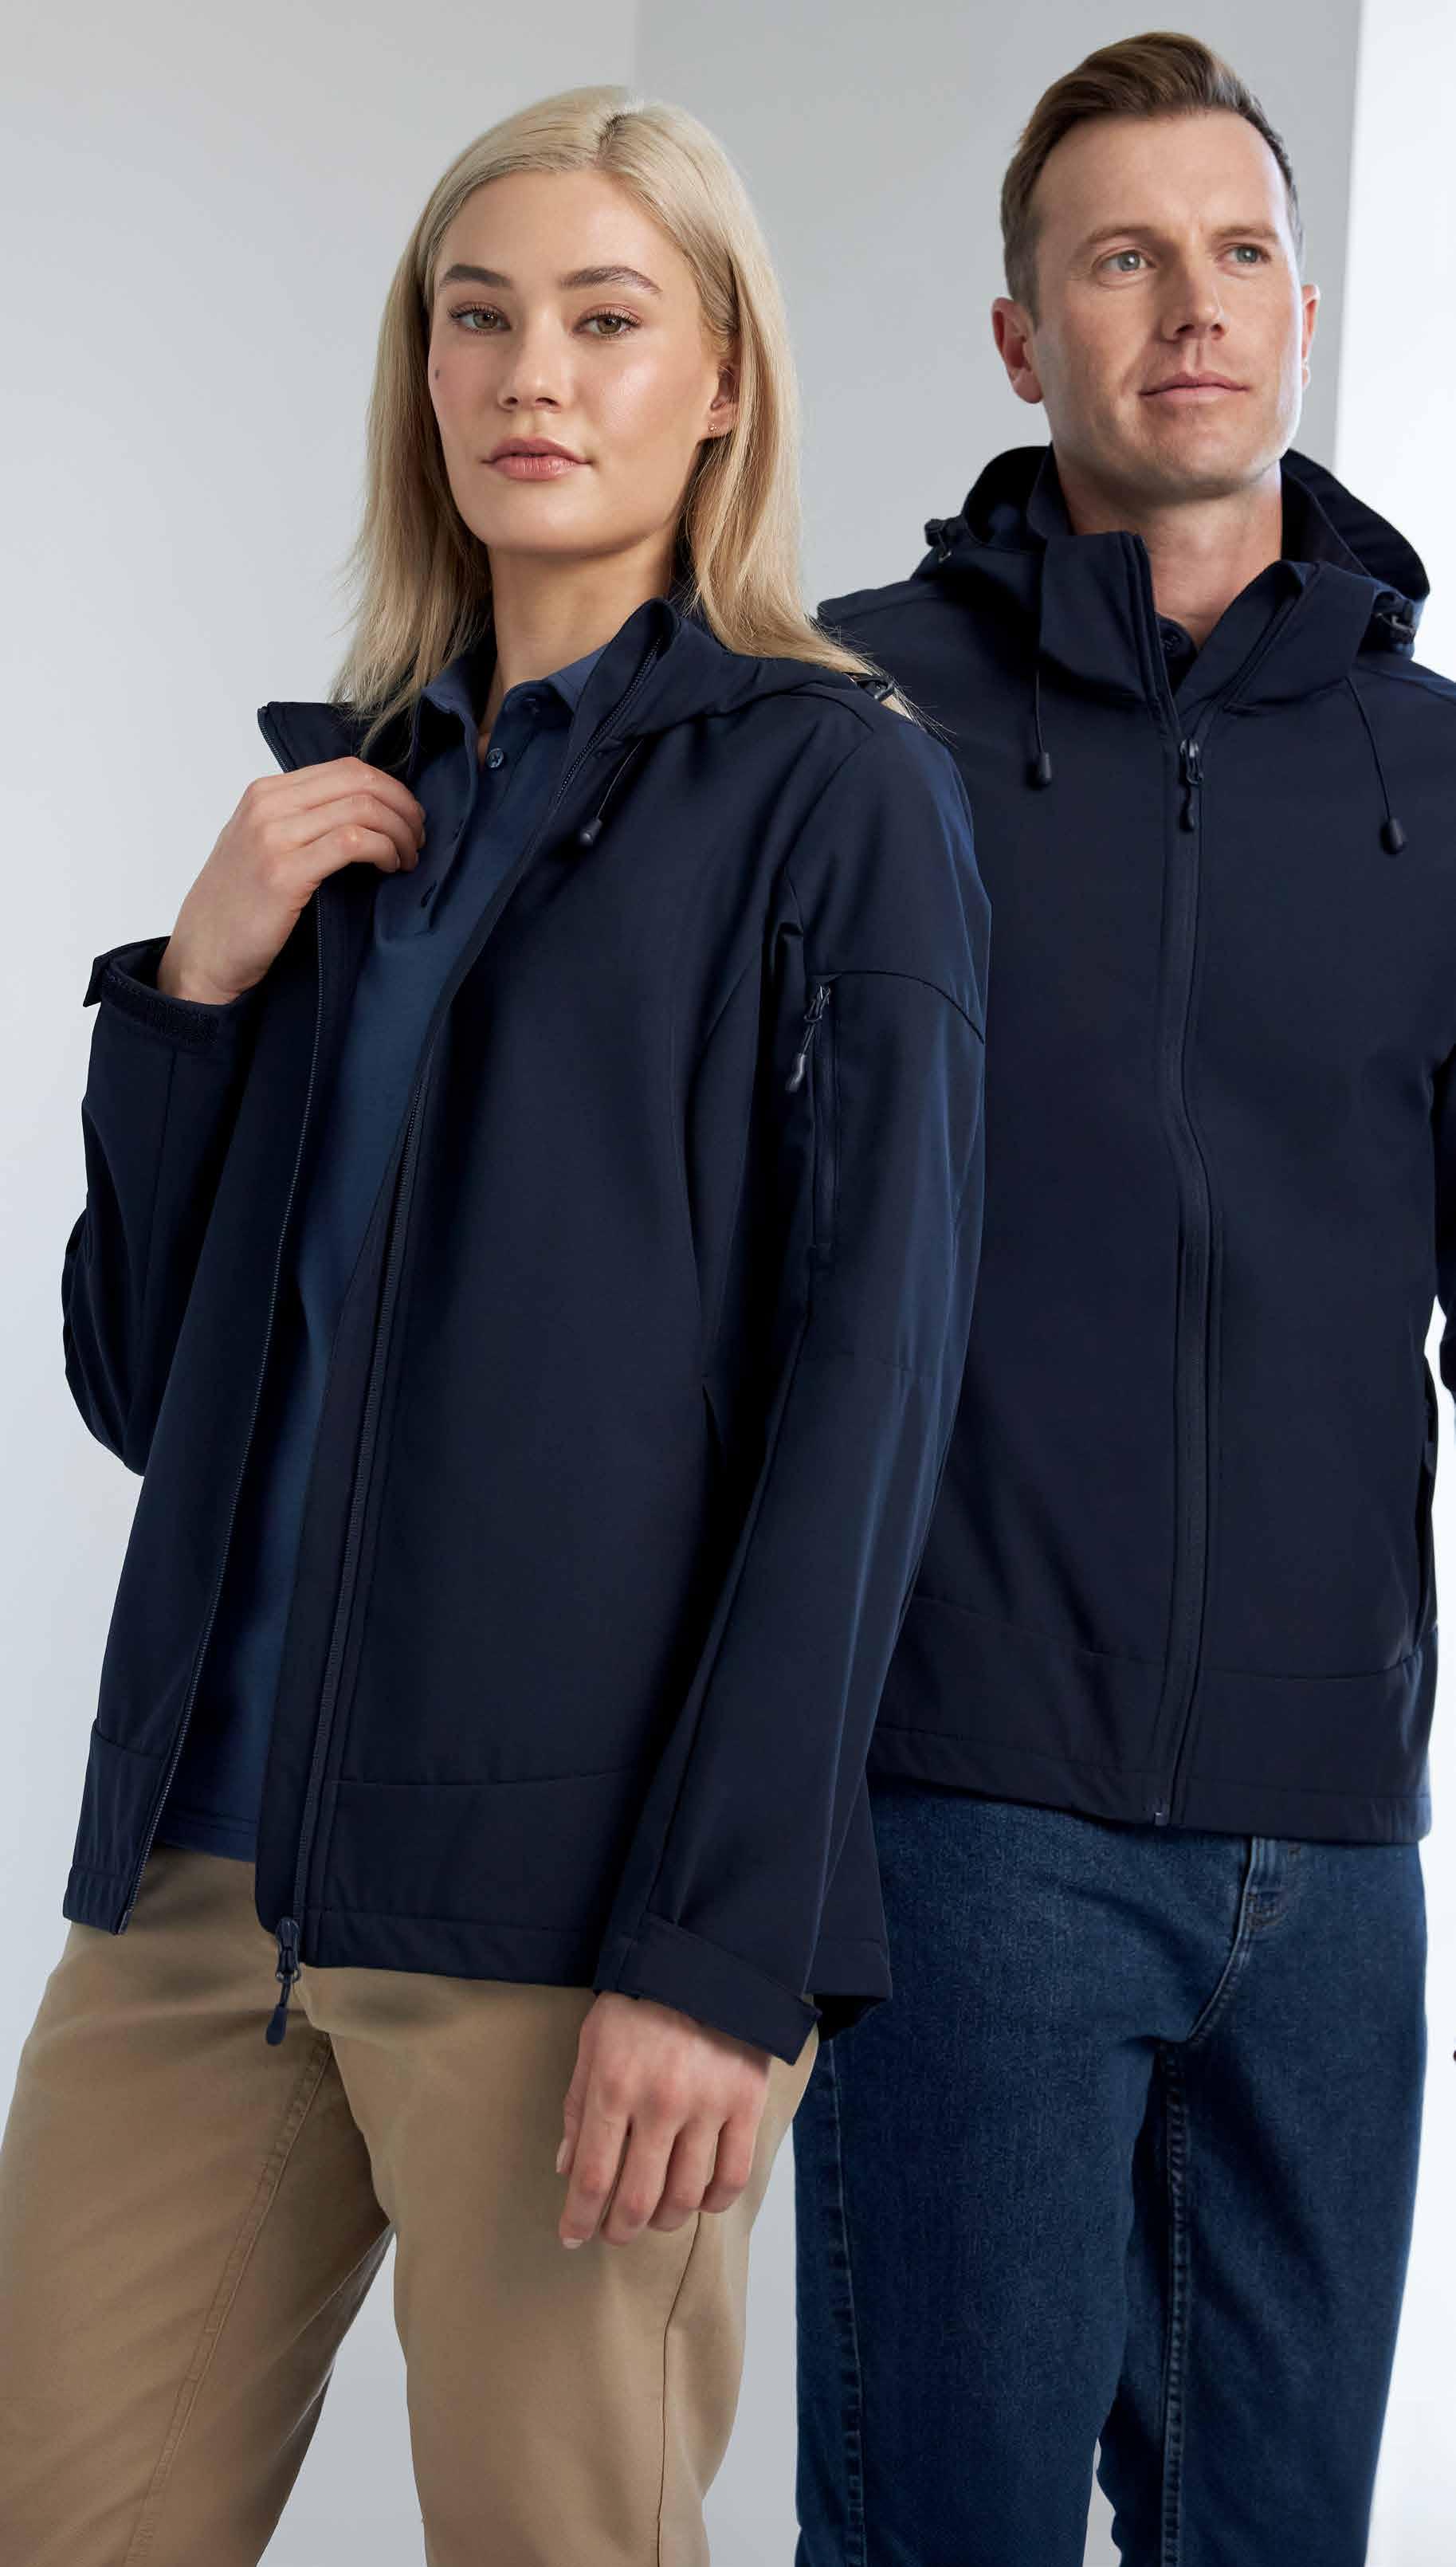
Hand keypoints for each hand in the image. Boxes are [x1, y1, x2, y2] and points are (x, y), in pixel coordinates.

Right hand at [156, 756, 426, 1005]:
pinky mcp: (285, 872)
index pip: (345, 768)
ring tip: (408, 858)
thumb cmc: (239, 907)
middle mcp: (268, 806)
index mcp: (265, 793)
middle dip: (403, 806)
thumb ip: (301, 821)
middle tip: (418, 837)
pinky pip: (352, 841)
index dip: (390, 789)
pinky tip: (389, 868)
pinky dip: (384, 850)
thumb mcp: (263, 845)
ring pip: (362, 808)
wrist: (204, 953)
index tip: (408, 818)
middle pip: (359, 780)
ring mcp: (274, 836)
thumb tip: (363, 812)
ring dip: (399, 832)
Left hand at [555, 1991, 770, 2248]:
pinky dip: (714, 2203)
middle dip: (619, 2229)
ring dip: (664, 2219)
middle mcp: (659, 2103)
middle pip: (637, 2199)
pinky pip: (733, 2176)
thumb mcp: (592, 2043)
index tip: (571, 2236)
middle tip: (613, 2233)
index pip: (591, 2177)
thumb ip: (577, 2107)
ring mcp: (707, 2106)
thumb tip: (566, 2168)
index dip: (578, 2218)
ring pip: (685, 2196)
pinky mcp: (745, 2104)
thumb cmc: (639, 2002)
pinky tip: (699, 2201)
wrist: (705, 1959)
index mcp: (613, 2086)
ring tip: (653, 2215)